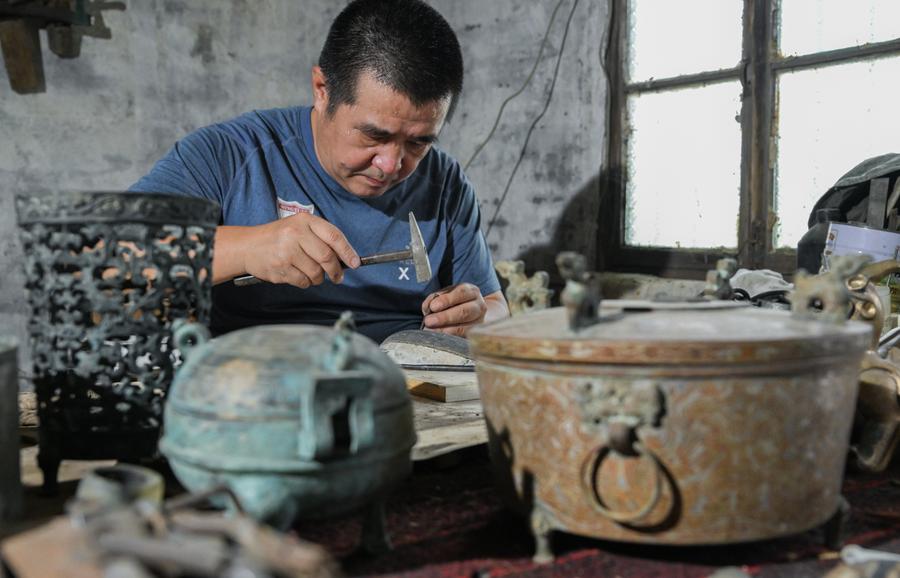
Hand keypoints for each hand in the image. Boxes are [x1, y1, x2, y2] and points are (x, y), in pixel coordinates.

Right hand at [243, 212, 360, 287]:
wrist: (248, 246)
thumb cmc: (278, 237)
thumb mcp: (299, 227)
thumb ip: (321, 238)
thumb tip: (346, 258)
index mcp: (304, 221)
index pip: (333, 236)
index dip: (348, 252)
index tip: (355, 263)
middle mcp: (295, 234)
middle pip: (327, 257)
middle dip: (335, 271)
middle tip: (338, 277)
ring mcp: (286, 251)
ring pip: (316, 272)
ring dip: (318, 278)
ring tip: (311, 273)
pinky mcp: (279, 268)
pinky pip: (303, 281)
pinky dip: (305, 282)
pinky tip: (298, 274)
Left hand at [421, 283, 487, 336]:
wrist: (474, 312)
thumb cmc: (456, 302)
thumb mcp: (446, 295)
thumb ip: (436, 298)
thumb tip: (428, 309)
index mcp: (471, 292)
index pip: (461, 293)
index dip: (447, 300)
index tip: (433, 307)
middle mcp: (479, 306)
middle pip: (464, 312)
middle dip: (445, 317)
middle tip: (429, 321)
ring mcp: (480, 322)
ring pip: (465, 328)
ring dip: (446, 330)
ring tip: (432, 331)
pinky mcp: (476, 336)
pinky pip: (463, 338)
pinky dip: (450, 338)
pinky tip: (440, 338)